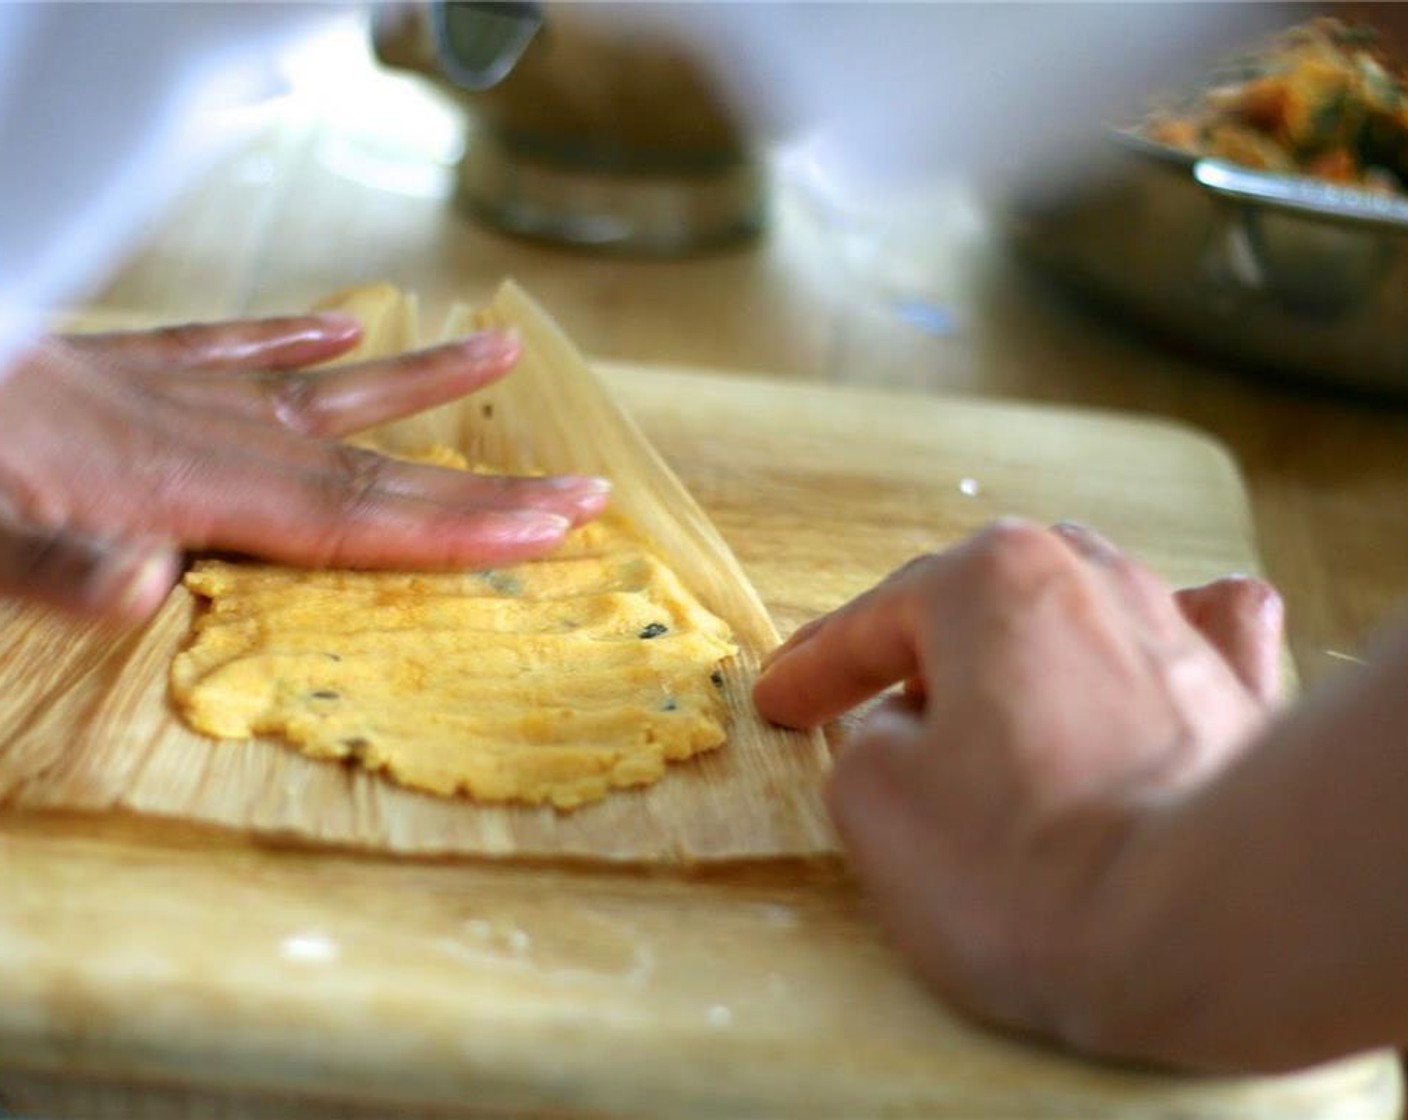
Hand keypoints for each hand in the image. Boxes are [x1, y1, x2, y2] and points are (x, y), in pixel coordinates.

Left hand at [0, 315, 609, 620]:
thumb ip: (52, 566)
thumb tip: (150, 588)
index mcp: (177, 488)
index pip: (349, 518)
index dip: (459, 527)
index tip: (555, 527)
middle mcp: (198, 434)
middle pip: (369, 466)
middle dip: (483, 486)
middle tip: (583, 487)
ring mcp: (167, 394)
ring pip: (320, 389)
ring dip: (418, 382)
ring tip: (500, 350)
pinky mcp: (124, 369)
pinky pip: (228, 349)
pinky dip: (293, 340)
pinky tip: (342, 326)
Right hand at [754, 519, 1282, 1055]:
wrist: (1202, 930)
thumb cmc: (1025, 868)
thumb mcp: (873, 802)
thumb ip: (865, 740)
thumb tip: (910, 734)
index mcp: (987, 582)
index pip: (873, 622)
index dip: (816, 668)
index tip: (781, 699)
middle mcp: (1088, 576)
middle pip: (977, 602)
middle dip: (922, 649)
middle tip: (872, 700)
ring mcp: (1177, 629)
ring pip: (1079, 608)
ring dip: (1026, 647)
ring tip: (993, 697)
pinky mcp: (1243, 695)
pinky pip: (1199, 635)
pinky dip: (1161, 644)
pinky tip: (1158, 644)